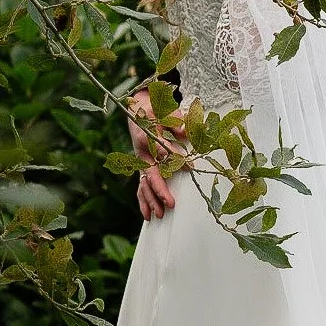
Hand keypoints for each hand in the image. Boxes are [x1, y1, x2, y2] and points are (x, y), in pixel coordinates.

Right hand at [128, 93, 181, 219]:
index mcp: (147, 136)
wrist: (136, 111)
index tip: (188, 167)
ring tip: (159, 215)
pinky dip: (143, 201)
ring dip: (151, 200)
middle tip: (170, 203)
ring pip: (144, 184)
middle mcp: (142, 153)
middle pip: (150, 175)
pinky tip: (148, 215)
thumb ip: (176, 122)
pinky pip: (141, 187)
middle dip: (160, 190)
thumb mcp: (166, 112)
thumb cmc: (154, 112)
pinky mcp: (142, 168)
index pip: (161, 149)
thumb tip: (186, 131)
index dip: (173, 158)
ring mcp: (141, 163)